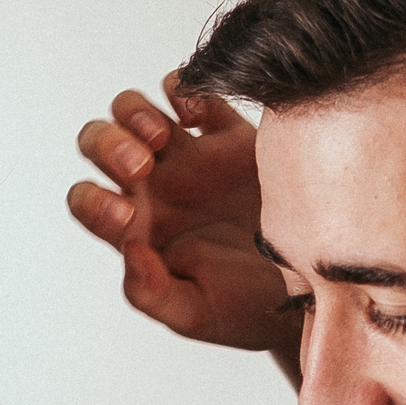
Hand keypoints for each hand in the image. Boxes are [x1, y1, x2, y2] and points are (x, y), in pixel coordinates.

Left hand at [68, 72, 291, 352]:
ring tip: (161, 137)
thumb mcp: (199, 314)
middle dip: (108, 146)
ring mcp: (190, 157)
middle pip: (99, 143)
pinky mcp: (229, 134)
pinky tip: (196, 115)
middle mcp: (155, 187)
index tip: (130, 218)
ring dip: (134, 114)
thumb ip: (152, 294)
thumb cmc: (250, 307)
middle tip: (141, 168)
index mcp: (139, 229)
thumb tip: (130, 253)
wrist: (317, 286)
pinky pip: (192, 91)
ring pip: (132, 110)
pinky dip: (184, 89)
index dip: (95, 203)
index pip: (88, 202)